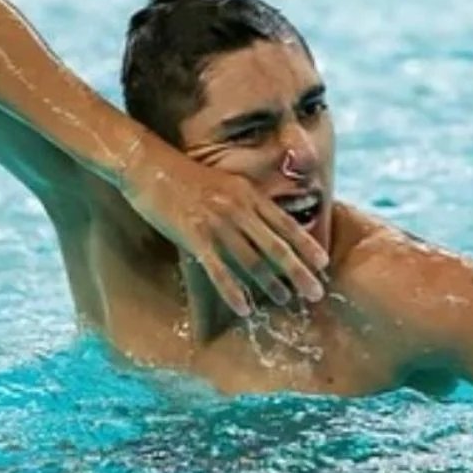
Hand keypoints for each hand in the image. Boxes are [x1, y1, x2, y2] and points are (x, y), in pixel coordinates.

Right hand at [124, 148, 327, 316]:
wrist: (148, 163)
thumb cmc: (184, 174)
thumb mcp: (223, 181)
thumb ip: (244, 201)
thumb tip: (262, 222)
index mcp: (247, 193)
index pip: (285, 223)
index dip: (306, 244)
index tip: (324, 263)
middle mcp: (238, 207)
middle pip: (276, 245)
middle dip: (299, 271)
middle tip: (317, 292)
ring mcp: (217, 222)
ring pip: (252, 259)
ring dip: (270, 284)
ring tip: (286, 301)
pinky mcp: (193, 235)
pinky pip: (218, 269)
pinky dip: (233, 291)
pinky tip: (244, 308)